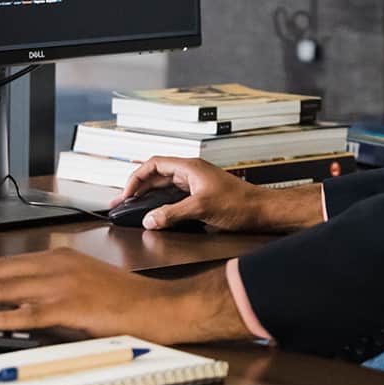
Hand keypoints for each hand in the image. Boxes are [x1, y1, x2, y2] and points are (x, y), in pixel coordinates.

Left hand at [0, 247, 250, 343]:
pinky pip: (26, 312)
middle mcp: (54, 265)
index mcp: (55, 258)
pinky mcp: (70, 306)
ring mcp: (62, 284)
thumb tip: (6, 302)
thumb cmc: (120, 300)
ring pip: (3, 290)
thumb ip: (44, 287)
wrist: (156, 307)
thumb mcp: (77, 284)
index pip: (0, 266)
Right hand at [111, 157, 322, 232]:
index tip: (126, 192)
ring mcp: (196, 184)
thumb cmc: (239, 204)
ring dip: (148, 196)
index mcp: (190, 167)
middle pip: (156, 175)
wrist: (262, 211)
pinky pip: (174, 196)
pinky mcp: (200, 196)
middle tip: (122, 202)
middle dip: (137, 188)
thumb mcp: (201, 209)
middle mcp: (191, 172)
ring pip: (164, 186)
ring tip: (133, 207)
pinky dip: (161, 203)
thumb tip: (149, 220)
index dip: (136, 177)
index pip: (154, 164)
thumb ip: (172, 214)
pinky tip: (155, 213)